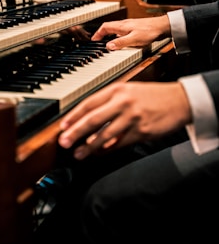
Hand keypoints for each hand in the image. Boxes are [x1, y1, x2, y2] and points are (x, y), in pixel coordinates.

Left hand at [58, 80, 191, 159]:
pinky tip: (99, 154)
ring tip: (78, 153)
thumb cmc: (153, 96)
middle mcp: (123, 102)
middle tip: (64, 141)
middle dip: (76, 131)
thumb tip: (90, 118)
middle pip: (93, 119)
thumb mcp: (130, 90)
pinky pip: (119, 143)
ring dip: (89, 146)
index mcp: (118, 89)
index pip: (89, 102)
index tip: (63, 126)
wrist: (180, 101)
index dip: (74, 116)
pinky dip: (107, 150)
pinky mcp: (141, 131)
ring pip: (105, 134)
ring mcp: (132, 117)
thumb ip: (110, 102)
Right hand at [91, 15, 170, 49]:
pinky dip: (117, 36)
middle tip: (98, 42)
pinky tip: (121, 41)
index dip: (98, 33)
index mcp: (122, 26)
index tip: (93, 40)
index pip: (105, 27)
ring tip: (107, 43)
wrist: (163, 26)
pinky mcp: (135, 29)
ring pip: (116, 30)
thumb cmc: (150, 31)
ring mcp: (130, 26)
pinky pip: (122, 32)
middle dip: (102, 34)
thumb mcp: (134, 39)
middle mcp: (125, 25)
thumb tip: (108, 46)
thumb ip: (120, 43)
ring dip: (109, 35)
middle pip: (109, 27)